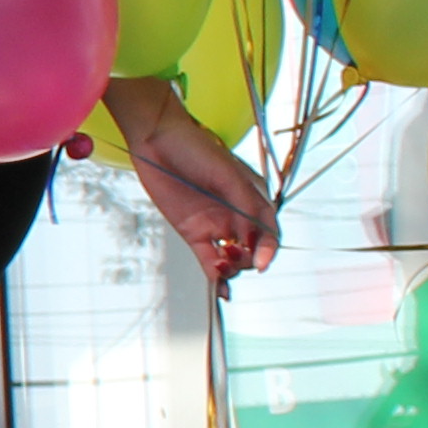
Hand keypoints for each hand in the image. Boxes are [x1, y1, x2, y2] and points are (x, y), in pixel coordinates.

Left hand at [100, 81, 278, 285]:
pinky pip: (209, 259)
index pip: (269, 231)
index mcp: (253, 199)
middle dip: (247, 259)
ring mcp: (215, 225)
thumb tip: (253, 237)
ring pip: (232, 258)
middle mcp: (237, 215)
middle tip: (233, 255)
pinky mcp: (193, 233)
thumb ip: (243, 204)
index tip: (261, 263)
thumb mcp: (227, 174)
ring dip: (232, 268)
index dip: (269, 249)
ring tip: (221, 264)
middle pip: (253, 250)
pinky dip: (216, 275)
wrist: (157, 139)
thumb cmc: (196, 148)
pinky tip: (220, 289)